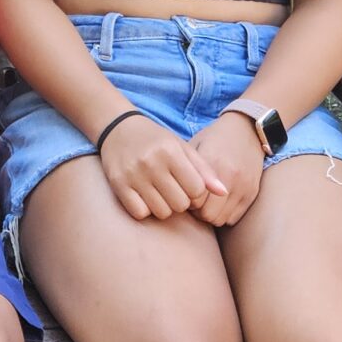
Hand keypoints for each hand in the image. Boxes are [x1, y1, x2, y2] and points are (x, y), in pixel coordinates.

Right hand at [98, 113, 226, 221]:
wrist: (118, 128)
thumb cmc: (156, 140)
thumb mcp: (182, 148)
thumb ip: (204, 170)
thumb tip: (224, 192)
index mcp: (170, 151)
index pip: (196, 189)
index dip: (196, 192)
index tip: (188, 185)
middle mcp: (151, 163)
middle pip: (180, 204)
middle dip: (181, 201)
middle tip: (173, 189)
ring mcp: (133, 175)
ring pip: (161, 212)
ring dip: (164, 207)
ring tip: (159, 193)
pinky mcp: (118, 185)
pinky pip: (140, 213)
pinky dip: (145, 210)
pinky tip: (144, 196)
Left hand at [190, 113, 267, 228]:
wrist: (246, 130)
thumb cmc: (214, 138)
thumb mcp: (196, 145)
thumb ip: (184, 167)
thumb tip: (167, 188)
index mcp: (212, 162)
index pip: (193, 198)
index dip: (185, 199)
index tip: (183, 192)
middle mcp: (230, 176)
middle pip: (206, 214)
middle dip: (197, 211)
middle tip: (194, 200)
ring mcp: (243, 186)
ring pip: (220, 220)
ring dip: (210, 215)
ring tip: (206, 202)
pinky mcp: (252, 193)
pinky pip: (233, 219)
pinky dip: (224, 215)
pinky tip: (219, 203)